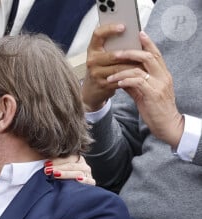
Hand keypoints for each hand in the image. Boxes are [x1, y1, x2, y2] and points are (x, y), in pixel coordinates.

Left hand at [45, 155, 94, 185]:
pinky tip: (77, 179)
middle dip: (58, 167)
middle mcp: (83, 165)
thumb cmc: (62, 182)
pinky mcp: (91, 182)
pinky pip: (88, 180)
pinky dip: (83, 180)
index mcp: (76, 159)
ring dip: (66, 173)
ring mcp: (87, 173)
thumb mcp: (58, 171)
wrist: (73, 196)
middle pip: (71, 165)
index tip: (46, 164)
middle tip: (47, 170)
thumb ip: (54, 166)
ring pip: (78, 171)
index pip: (67, 157)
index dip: (56, 160)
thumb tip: (43, 164)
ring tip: (55, 174)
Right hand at [81, 24, 141, 111]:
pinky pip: (120, 79)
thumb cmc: (102, 69)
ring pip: (119, 68)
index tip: (123, 27)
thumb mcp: (102, 56)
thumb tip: (136, 35)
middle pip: (113, 54)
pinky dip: (131, 76)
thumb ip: (113, 46)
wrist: (91, 90)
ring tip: (145, 62)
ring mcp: (96, 73)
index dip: (109, 29)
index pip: (98, 34)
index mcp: (93, 49)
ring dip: (133, 66)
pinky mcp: (102, 84)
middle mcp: (92, 60)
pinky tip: (140, 74)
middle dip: (129, 54)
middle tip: (142, 51)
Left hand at [107, 32, 183, 147]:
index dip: (148, 43)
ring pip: (140, 68)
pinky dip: (125, 80)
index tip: (138, 34)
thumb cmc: (155, 110)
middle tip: (115, 52)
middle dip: (130, 52)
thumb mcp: (145, 93)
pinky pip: (137, 81)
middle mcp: (163, 76)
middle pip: (148, 56)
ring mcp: (159, 84)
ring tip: (109, 73)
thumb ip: (135, 83)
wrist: (167, 126)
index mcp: (163, 74)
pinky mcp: (153, 94)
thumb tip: (121, 75)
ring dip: (122, 68)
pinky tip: (116, 82)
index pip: (156, 54)